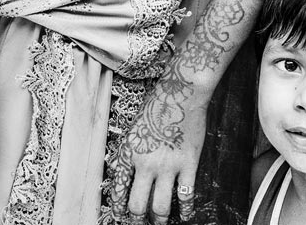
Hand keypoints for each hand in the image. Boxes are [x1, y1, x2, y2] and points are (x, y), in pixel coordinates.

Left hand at [125, 77, 205, 222]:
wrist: (181, 93)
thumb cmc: (156, 108)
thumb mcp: (132, 130)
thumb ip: (126, 155)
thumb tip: (119, 176)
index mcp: (128, 154)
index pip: (118, 191)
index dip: (118, 209)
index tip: (120, 216)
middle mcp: (145, 163)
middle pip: (137, 206)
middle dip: (137, 220)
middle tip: (139, 222)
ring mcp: (168, 166)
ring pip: (160, 207)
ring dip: (159, 219)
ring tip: (159, 220)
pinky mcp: (188, 165)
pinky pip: (186, 196)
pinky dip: (185, 210)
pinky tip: (184, 214)